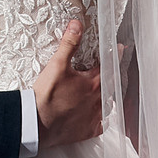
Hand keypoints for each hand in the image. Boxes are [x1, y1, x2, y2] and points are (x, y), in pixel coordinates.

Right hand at [32, 19, 102, 148]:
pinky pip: (101, 124)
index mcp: (92, 83)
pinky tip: (99, 116)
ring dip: (107, 96)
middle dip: (113, 74)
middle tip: (113, 69)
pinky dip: (101, 119)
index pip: (108, 65)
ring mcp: (94, 117)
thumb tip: (77, 26)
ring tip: (106, 91)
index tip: (120, 48)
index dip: (114, 55)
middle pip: (111, 84)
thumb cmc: (46, 96)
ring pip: (107, 105)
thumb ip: (69, 44)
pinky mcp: (88, 131)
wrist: (37, 124)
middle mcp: (97, 100)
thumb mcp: (56, 65)